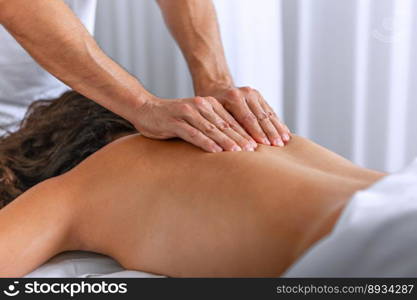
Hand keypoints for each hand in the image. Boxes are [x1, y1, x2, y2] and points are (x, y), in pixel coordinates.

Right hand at [132, 96, 257, 152]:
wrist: (146, 109)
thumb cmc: (173, 118)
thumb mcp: (195, 119)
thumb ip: (212, 125)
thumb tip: (233, 141)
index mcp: (208, 104)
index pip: (231, 120)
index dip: (245, 132)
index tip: (257, 144)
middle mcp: (200, 106)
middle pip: (224, 124)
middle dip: (240, 137)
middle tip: (253, 150)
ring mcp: (188, 113)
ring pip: (212, 129)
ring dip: (226, 141)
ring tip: (239, 152)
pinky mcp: (175, 122)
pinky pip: (194, 134)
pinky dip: (206, 142)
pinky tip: (216, 151)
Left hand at [209, 87, 290, 146]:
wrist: (217, 88)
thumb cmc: (212, 107)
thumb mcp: (214, 114)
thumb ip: (226, 126)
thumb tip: (236, 145)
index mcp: (233, 97)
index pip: (247, 118)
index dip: (256, 132)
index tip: (264, 145)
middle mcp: (245, 93)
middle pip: (260, 116)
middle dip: (270, 132)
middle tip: (277, 146)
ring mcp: (254, 94)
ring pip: (268, 114)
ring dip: (277, 129)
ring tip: (284, 141)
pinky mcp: (260, 97)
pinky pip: (271, 111)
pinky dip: (278, 123)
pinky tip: (285, 133)